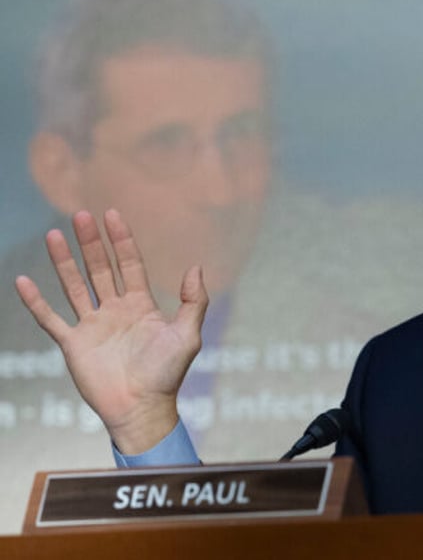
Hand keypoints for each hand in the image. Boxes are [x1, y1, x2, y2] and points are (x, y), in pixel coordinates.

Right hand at [15, 209, 207, 453]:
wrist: (142, 408)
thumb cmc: (168, 374)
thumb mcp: (188, 335)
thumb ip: (193, 301)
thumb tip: (196, 267)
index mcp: (141, 306)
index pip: (129, 264)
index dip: (121, 240)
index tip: (112, 215)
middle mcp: (115, 311)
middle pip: (100, 269)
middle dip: (91, 243)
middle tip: (81, 215)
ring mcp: (93, 326)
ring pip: (75, 286)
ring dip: (64, 262)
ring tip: (55, 234)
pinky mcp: (74, 344)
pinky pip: (51, 318)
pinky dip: (37, 301)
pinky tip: (25, 280)